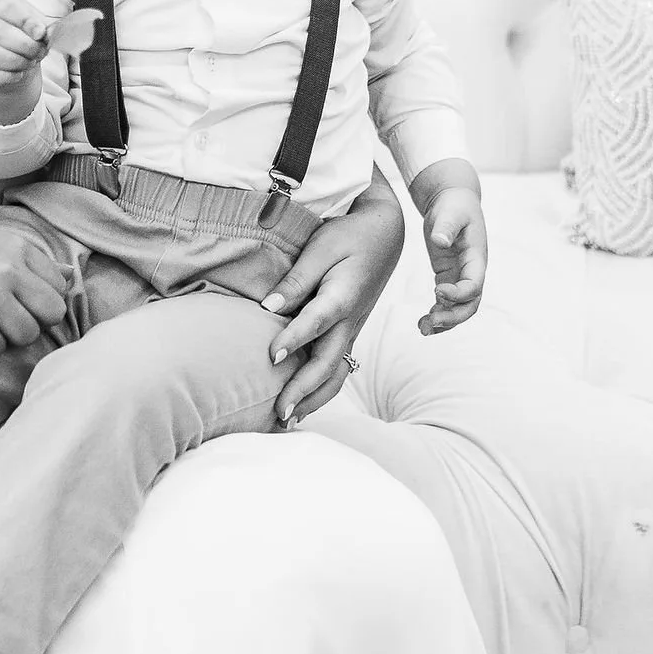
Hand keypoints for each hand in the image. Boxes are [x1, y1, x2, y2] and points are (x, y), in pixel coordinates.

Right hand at [0, 0, 50, 124]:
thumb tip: (52, 33)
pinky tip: (18, 73)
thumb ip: (43, 25)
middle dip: (26, 46)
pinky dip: (6, 76)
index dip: (26, 19)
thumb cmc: (20, 34)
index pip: (7, 5)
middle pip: (0, 33)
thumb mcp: (33, 24)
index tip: (41, 33)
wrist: (5, 56)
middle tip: (39, 53)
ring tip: (30, 62)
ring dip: (17, 62)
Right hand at [0, 222, 73, 355]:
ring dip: (3, 337)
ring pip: (26, 336)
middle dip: (29, 323)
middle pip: (51, 314)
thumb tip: (72, 276)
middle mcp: (9, 267)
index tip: (12, 304)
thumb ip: (27, 261)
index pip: (58, 289)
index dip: (38, 303)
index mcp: (17, 246)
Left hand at [260, 176, 404, 427]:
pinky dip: (321, 390)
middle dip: (303, 390)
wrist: (385, 234)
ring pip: (337, 374)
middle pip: (328, 363)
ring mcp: (352, 330)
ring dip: (313, 399)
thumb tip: (267, 307)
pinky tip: (302, 402)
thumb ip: (297, 279)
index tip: (271, 356)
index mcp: (342, 296)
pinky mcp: (349, 333)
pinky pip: (338, 369)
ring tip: (287, 419)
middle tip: (278, 411)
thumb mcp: (322, 247)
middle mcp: (350, 321)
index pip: (316, 322)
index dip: (294, 339)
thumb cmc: (350, 236)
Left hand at [417, 180, 487, 333]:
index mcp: (476, 258)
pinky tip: (422, 322)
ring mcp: (460, 276)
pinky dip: (437, 314)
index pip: (474, 285)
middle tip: (430, 322)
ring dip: (444, 322)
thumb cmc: (454, 206)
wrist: (453, 201)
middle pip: (470, 305)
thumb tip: (439, 241)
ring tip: (423, 329)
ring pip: (459, 309)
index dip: (458, 294)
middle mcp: (472, 272)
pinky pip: (446, 302)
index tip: (436, 290)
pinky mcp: (448, 276)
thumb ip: (446, 226)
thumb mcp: (450, 212)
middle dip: (452, 317)